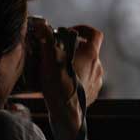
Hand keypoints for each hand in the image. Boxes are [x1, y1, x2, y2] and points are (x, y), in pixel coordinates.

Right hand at [31, 19, 102, 139]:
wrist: (66, 113)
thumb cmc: (58, 86)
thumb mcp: (49, 59)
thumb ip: (46, 40)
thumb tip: (42, 25)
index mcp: (91, 55)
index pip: (95, 34)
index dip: (84, 30)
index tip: (71, 32)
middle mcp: (97, 67)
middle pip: (90, 51)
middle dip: (76, 49)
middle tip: (60, 52)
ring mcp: (97, 81)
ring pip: (88, 66)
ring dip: (77, 65)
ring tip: (61, 70)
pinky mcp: (94, 93)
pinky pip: (88, 81)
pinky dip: (79, 79)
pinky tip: (66, 83)